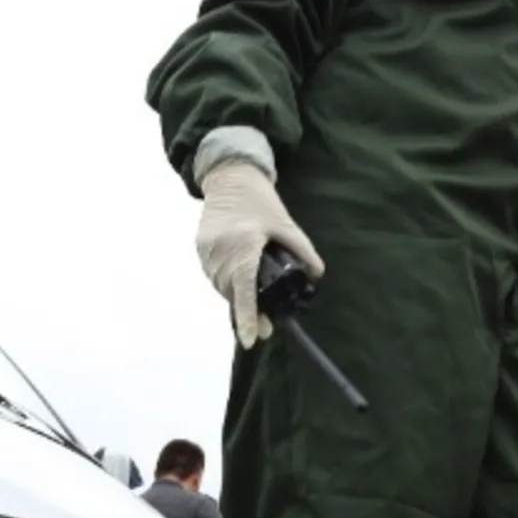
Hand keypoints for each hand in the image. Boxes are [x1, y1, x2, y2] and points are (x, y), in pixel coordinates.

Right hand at [195, 160, 323, 347]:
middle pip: (233, 292)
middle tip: (267, 326)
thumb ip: (303, 250)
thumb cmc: (260, 200)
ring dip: (237, 298)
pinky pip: (214, 276)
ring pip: (222, 287)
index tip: (252, 339)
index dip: (249, 316)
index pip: (245, 288)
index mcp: (244, 244)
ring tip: (254, 305)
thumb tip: (317, 275)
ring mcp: (207, 250)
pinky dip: (227, 284)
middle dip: (249, 311)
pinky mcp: (200, 248)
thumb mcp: (285, 224)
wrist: (230, 178)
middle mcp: (221, 250)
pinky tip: (239, 284)